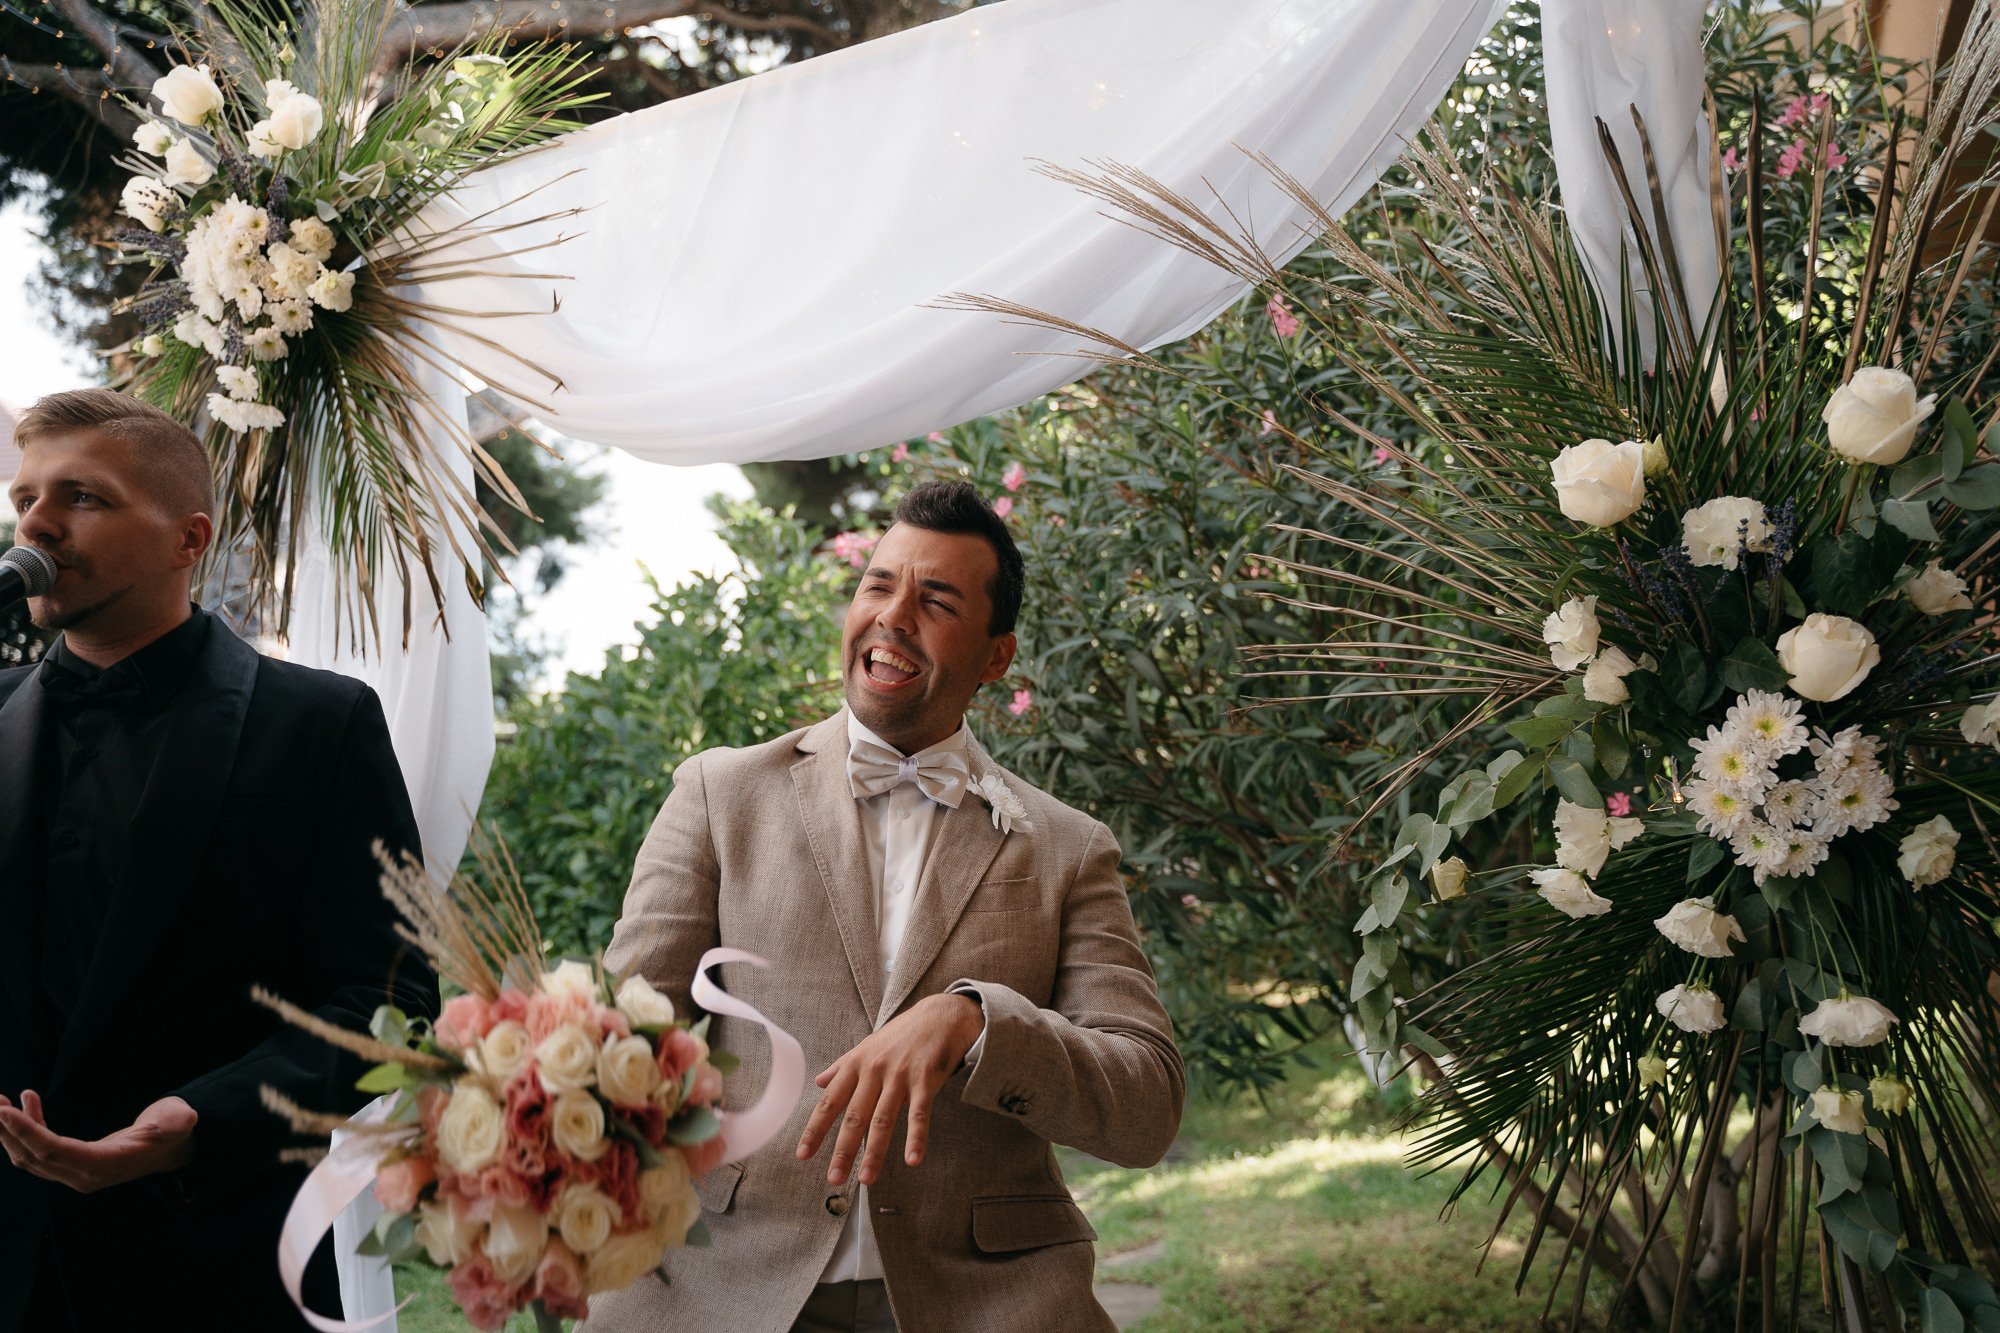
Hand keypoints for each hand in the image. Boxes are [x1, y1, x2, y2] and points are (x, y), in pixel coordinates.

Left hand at [0, 1091, 196, 1193]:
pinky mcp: (69, 1166)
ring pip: (28, 1156)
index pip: (53, 1151)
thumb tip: (186, 1118)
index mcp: (102, 1166)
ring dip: (9, 1131)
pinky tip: (27, 1101)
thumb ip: (178, 1120)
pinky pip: (38, 1150)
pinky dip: (27, 1127)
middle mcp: (81, 1176)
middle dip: (7, 1130)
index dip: (26, 1131)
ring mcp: (73, 1174)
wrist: (170, 1150)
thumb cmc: (172, 1131)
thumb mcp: (178, 1121)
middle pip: (31, 1157)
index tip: (3, 1110)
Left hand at [797, 992, 982, 1186]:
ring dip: (875, 1152)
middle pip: (854, 1116)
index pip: (830, 1102)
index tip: (803, 1154)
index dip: (815, 1129)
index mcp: (856, 1065)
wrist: (940, 1016)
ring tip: (866, 1179)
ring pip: (883, 1119)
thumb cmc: (901, 1035)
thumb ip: (842, 1067)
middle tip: (835, 1178)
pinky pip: (919, 1113)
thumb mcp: (867, 1047)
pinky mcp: (925, 1079)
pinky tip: (913, 1159)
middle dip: (843, 1150)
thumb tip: (819, 1082)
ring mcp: (900, 1075)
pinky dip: (916, 1137)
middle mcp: (874, 1071)